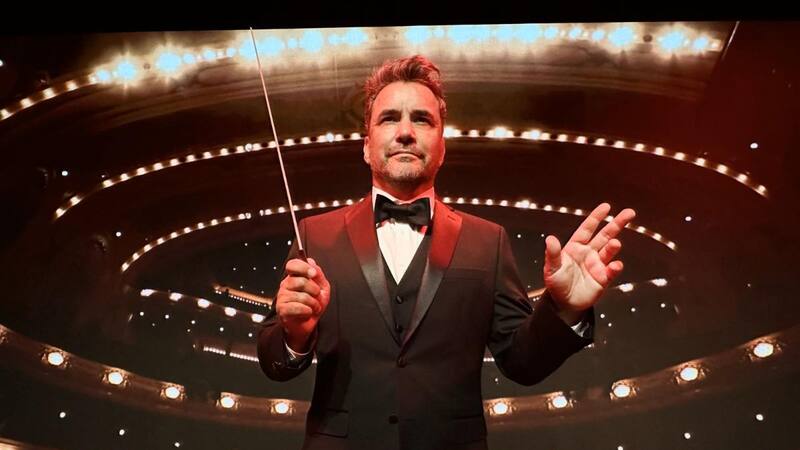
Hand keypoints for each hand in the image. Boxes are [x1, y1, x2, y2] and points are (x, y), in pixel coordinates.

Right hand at [275, 257, 329, 351]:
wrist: (308, 324)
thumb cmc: (314, 305)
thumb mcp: (322, 287)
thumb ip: (318, 274)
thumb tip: (311, 261)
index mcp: (294, 277)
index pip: (292, 265)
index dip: (303, 267)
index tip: (313, 274)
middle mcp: (286, 285)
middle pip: (300, 281)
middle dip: (314, 290)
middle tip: (316, 296)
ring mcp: (282, 297)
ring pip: (301, 296)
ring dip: (313, 304)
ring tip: (314, 307)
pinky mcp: (282, 310)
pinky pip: (298, 307)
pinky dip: (308, 311)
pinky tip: (307, 312)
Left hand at [543, 203, 635, 322]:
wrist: (564, 303)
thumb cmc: (556, 283)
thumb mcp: (552, 268)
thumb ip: (553, 253)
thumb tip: (550, 238)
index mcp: (576, 247)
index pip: (587, 229)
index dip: (596, 217)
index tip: (606, 207)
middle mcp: (589, 253)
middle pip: (605, 235)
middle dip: (617, 224)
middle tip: (629, 213)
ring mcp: (598, 265)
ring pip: (609, 251)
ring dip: (613, 246)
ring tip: (615, 243)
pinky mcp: (603, 278)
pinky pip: (612, 271)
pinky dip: (615, 267)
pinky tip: (615, 265)